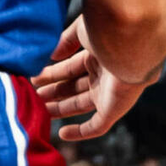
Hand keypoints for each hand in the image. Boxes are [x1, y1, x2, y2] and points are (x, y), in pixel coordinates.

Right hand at [32, 16, 153, 140]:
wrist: (131, 46)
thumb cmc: (107, 32)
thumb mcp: (81, 31)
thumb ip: (66, 42)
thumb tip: (52, 56)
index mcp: (96, 57)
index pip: (70, 68)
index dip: (52, 73)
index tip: (34, 77)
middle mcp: (103, 77)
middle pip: (74, 87)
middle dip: (54, 91)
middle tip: (34, 94)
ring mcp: (108, 95)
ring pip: (80, 105)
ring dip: (61, 108)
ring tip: (40, 109)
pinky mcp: (113, 110)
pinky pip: (96, 126)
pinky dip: (80, 132)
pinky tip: (63, 134)